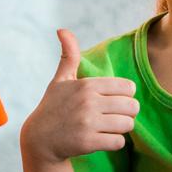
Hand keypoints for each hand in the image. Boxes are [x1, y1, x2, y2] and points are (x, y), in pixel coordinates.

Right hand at [20, 29, 138, 163]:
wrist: (39, 139)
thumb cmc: (53, 106)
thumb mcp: (61, 80)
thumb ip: (69, 56)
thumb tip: (62, 29)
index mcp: (86, 85)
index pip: (128, 87)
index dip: (124, 95)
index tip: (112, 101)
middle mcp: (88, 102)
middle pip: (132, 106)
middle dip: (126, 113)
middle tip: (113, 116)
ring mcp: (88, 123)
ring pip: (128, 124)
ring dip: (120, 128)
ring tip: (107, 127)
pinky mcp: (88, 142)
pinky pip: (119, 142)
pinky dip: (114, 142)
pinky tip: (102, 139)